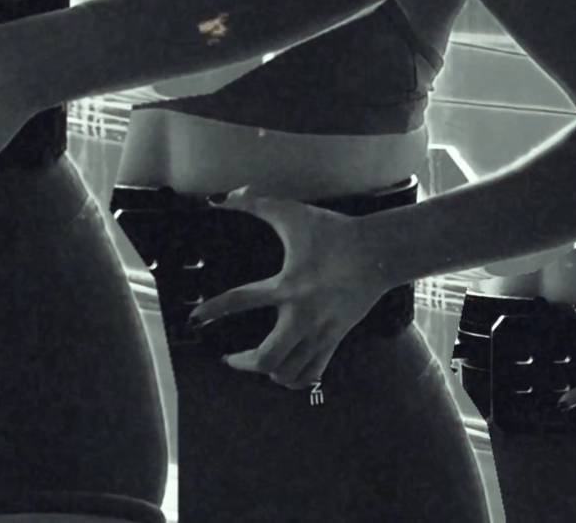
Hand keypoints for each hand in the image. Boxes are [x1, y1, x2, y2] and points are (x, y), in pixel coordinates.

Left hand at [189, 187, 390, 388]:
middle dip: (243, 363)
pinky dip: (295, 378)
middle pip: (267, 359)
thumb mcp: (293, 214)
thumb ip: (256, 203)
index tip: (195, 321)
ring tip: (257, 364)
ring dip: (269, 373)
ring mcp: (321, 331)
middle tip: (230, 358)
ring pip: (289, 372)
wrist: (380, 252)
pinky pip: (313, 372)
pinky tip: (285, 372)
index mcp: (288, 286)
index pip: (240, 301)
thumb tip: (221, 197)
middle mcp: (303, 316)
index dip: (213, 311)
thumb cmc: (335, 232)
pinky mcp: (335, 338)